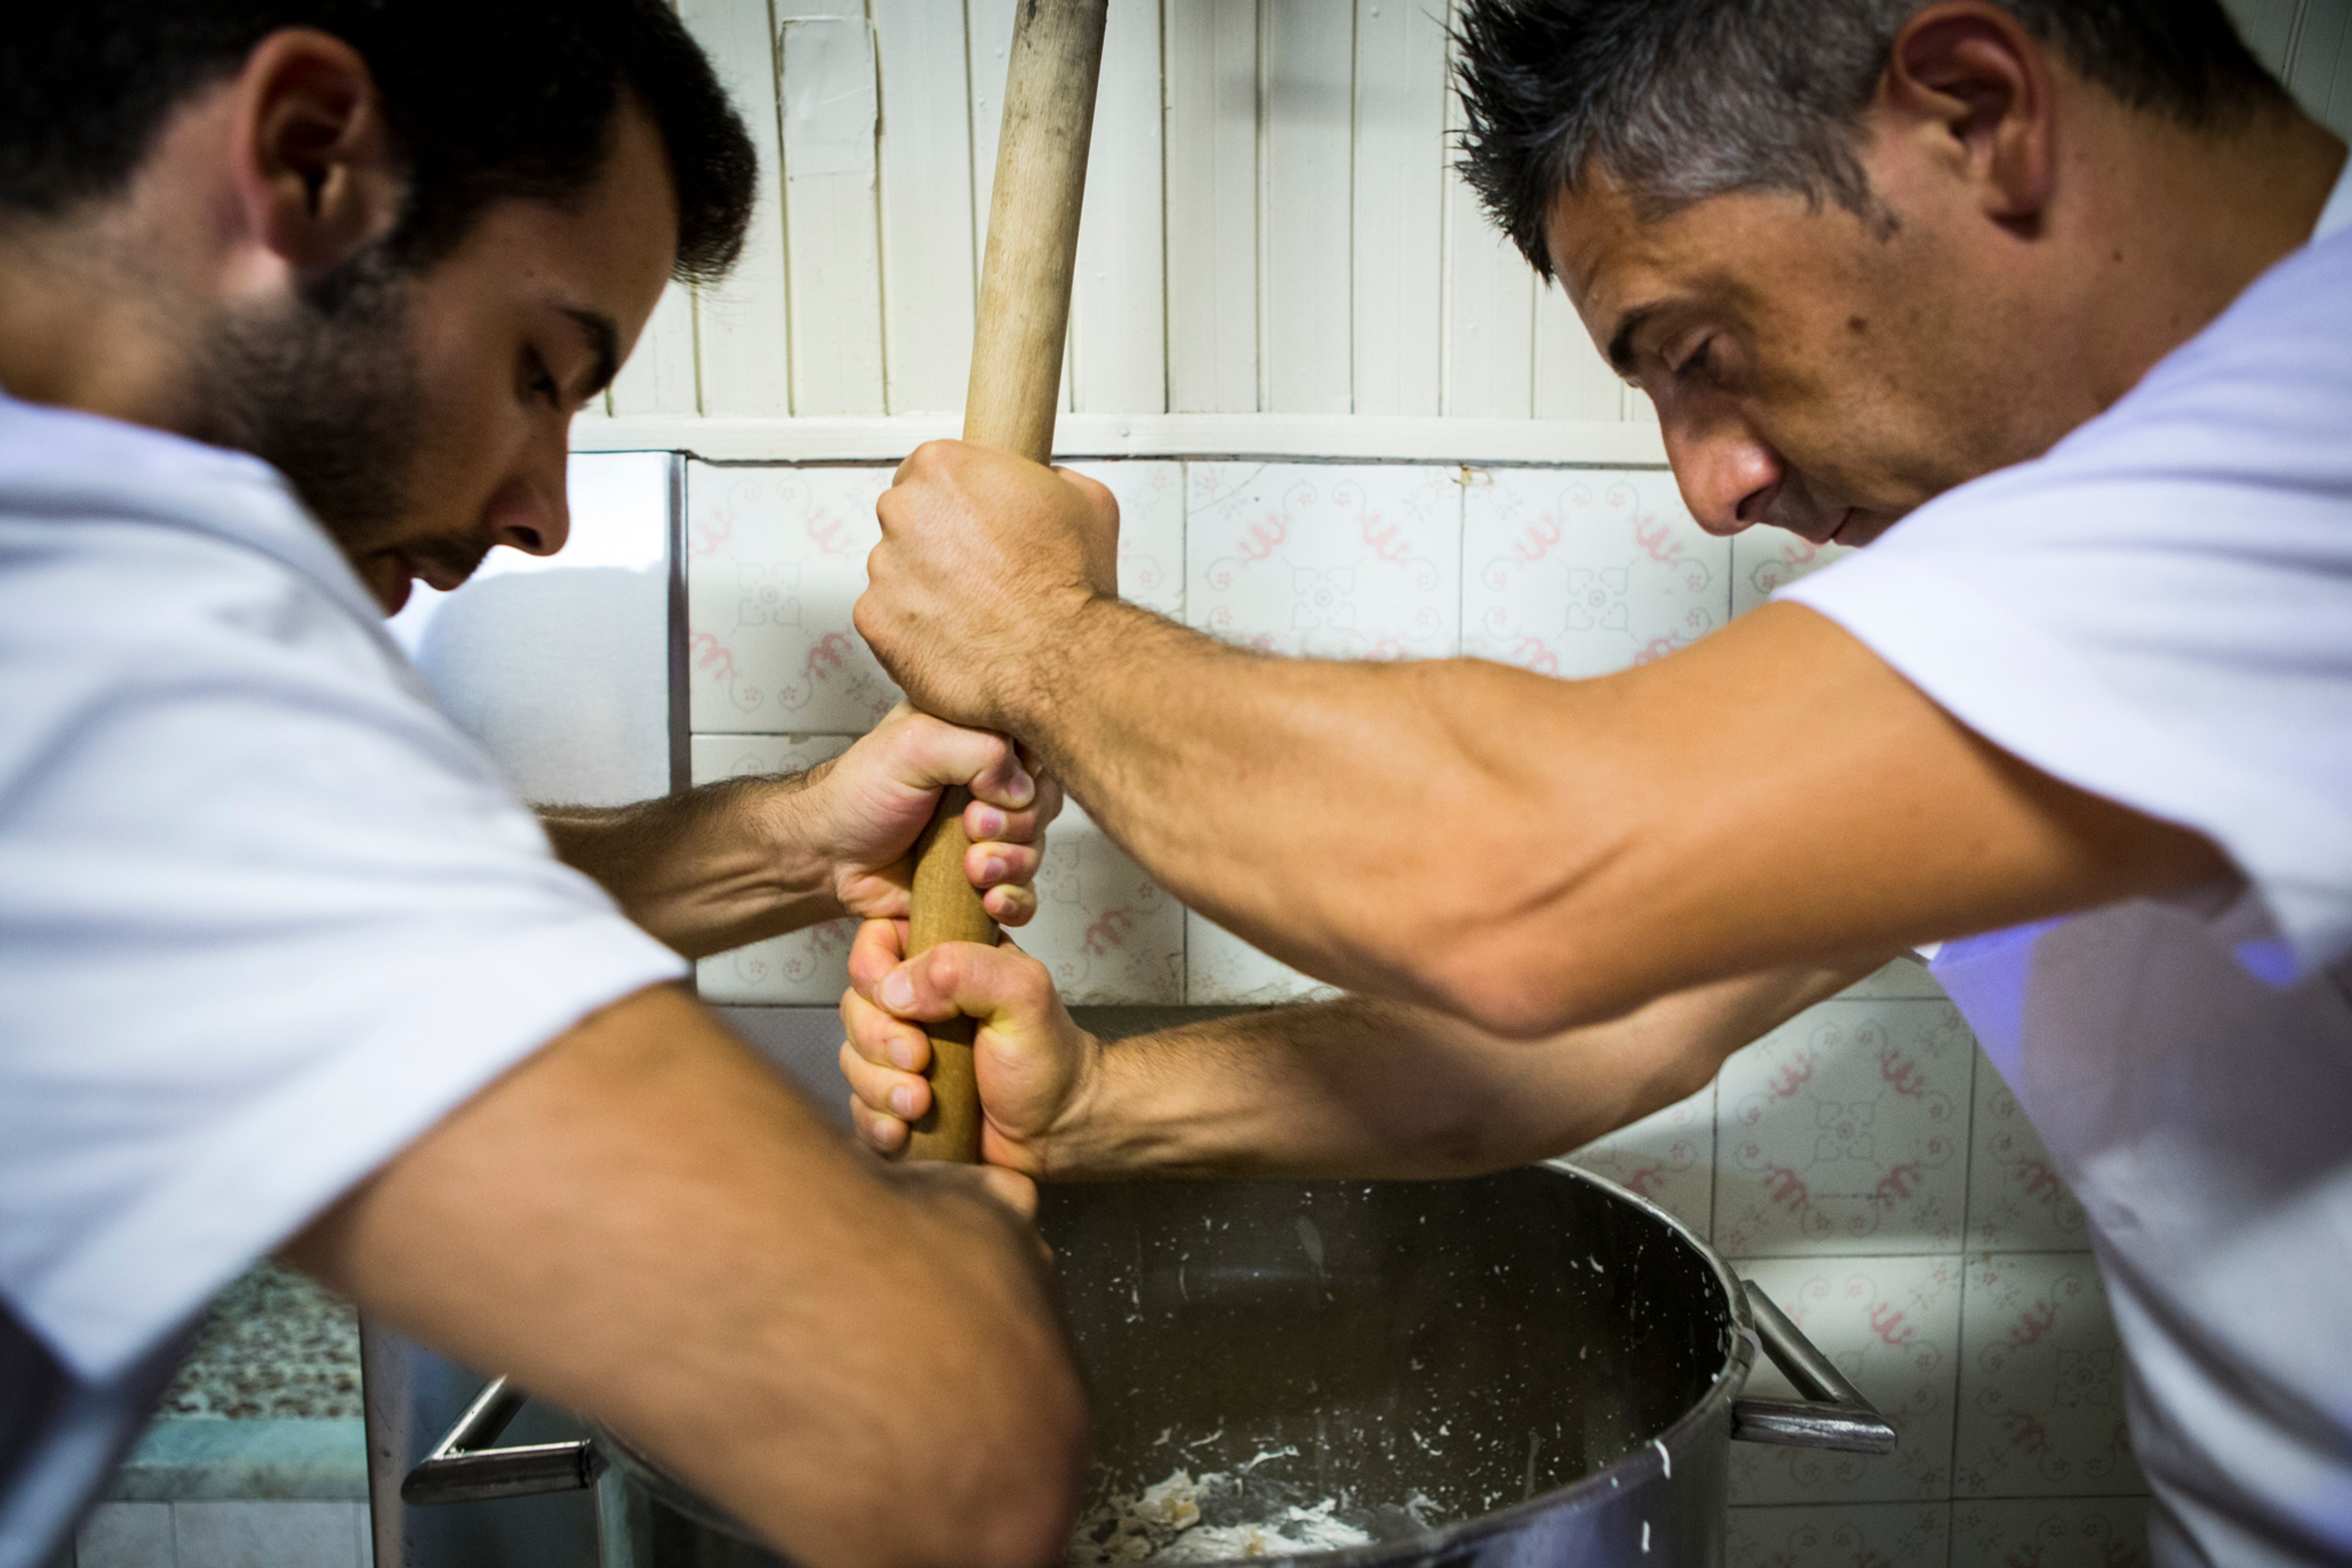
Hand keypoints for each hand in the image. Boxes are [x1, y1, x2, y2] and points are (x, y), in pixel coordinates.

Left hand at [796, 703, 1063, 925]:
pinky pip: (1026, 893)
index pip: (1037, 748)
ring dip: (1011, 863)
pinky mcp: (985, 877)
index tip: (987, 792)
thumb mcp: (913, 745)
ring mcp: (990, 832)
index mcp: (978, 736)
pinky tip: (990, 899)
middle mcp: (989, 782)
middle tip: (971, 828)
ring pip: (1038, 849)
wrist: (828, 858)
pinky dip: (1015, 899)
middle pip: (1044, 803)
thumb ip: (979, 750)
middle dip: (1015, 825)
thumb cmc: (857, 795)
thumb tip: (1022, 788)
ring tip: (971, 869)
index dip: (1025, 774)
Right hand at [838, 918, 1100, 1174]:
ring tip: (922, 1104)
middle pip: (855, 1006)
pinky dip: (876, 1120)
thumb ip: (964, 970)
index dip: (872, 971)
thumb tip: (894, 990)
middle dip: (879, 1039)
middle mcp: (916, 1005)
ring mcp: (901, 1056)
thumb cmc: (1047, 1056)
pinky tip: (904, 1130)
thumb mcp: (1023, 993)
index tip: (898, 1003)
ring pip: (852, 1059)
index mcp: (943, 963)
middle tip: (921, 1060)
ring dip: (880, 1086)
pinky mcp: (895, 1102)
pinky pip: (859, 1107)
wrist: (1059, 1130)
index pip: (877, 942)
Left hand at [858, 441, 1119, 730]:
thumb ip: (1052, 478)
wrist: (1061, 660)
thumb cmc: (1071, 586)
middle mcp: (904, 511)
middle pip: (904, 519)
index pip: (924, 471)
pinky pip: (886, 620)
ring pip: (895, 572)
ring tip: (973, 612)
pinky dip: (913, 630)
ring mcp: (883, 567)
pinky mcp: (874, 621)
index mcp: (943, 468)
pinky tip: (955, 638)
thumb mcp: (1087, 502)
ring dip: (924, 588)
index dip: (952, 501)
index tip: (971, 524)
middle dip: (935, 543)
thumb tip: (1047, 482)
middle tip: (978, 572)